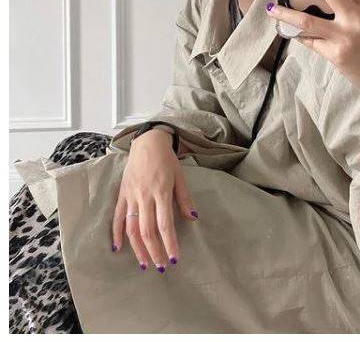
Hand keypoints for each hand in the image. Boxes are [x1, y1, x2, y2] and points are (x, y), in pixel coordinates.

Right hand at [111, 129, 198, 271]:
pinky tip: (118, 248)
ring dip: (137, 248)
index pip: (165, 224)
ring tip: (144, 264)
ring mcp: (130, 195)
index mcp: (161, 191)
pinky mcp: (122, 194)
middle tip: (161, 267)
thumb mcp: (180, 176)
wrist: (147, 142)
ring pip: (131, 227)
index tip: (174, 259)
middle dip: (154, 251)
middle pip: (147, 230)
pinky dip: (116, 233)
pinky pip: (116, 216)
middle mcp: (144, 196)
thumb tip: (192, 219)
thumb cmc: (166, 160)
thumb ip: (184, 198)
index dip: (169, 243)